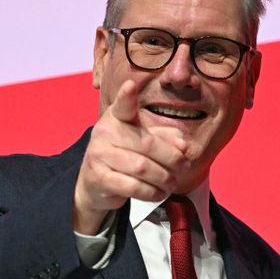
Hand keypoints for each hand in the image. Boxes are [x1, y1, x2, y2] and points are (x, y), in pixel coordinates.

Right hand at [73, 79, 188, 233]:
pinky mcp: (98, 177)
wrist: (95, 182)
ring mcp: (99, 155)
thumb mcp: (144, 141)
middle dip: (172, 158)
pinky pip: (133, 186)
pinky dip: (152, 192)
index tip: (131, 85)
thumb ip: (165, 138)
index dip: (126, 96)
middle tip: (184, 166)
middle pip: (147, 144)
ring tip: (173, 182)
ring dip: (164, 178)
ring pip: (142, 168)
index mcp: (116, 117)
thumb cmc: (125, 155)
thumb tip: (183, 145)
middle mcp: (104, 132)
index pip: (122, 105)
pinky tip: (160, 192)